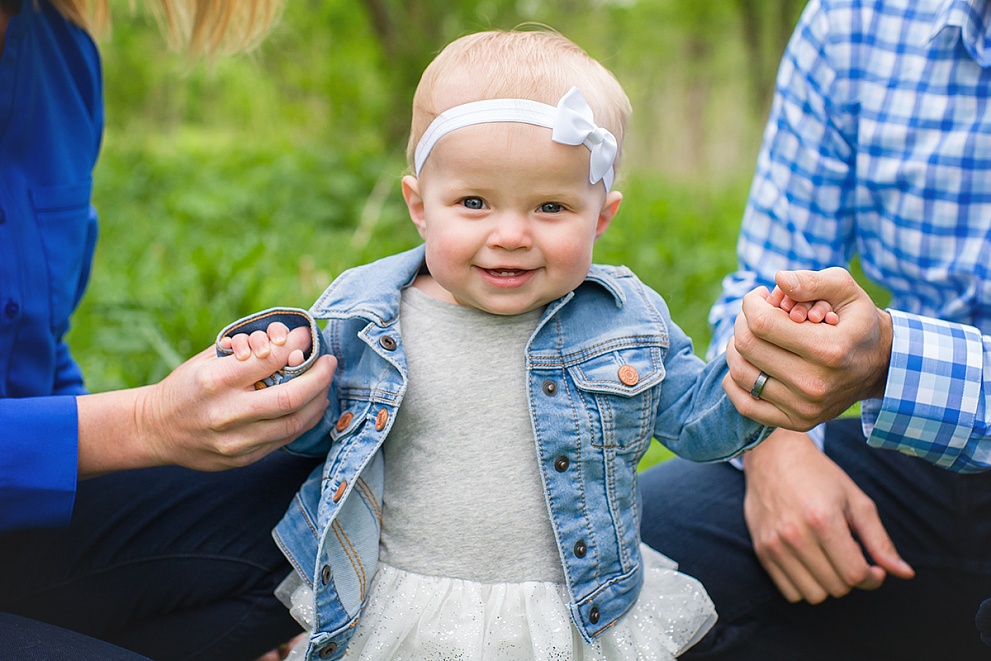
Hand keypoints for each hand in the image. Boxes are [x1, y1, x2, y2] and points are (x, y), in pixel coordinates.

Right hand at [77, 325, 335, 475]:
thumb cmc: (185, 387)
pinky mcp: (242, 459)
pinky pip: (283, 441)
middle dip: (319, 378)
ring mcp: (235, 442)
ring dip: (317, 402)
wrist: (155, 430)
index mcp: (214, 381)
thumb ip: (246, 351)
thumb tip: (290, 338)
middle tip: (330, 363)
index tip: (309, 337)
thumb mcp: (207, 359)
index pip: (269, 361)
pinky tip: (309, 407)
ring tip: (324, 386)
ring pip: (293, 424)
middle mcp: (226, 414)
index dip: (297, 346)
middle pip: (290, 398)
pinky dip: (303, 422)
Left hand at [724, 267, 891, 429]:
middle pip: (747, 346)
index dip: (751, 303)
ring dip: (736, 347)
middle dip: (743, 321)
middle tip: (755, 314)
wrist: (880, 367)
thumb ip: (812, 281)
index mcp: (829, 349)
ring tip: (751, 335)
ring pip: (740, 373)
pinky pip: (745, 404)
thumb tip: (778, 279)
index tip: (759, 295)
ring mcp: (804, 408)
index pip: (762, 323)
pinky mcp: (796, 422)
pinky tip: (747, 362)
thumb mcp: (846, 291)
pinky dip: (734, 380)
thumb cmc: (856, 322)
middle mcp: (815, 384)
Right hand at [742, 430, 914, 602]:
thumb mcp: (856, 501)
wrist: (772, 456)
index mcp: (823, 520)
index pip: (855, 574)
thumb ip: (880, 540)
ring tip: (829, 559)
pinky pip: (790, 592)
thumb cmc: (817, 475)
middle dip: (851, 578)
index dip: (873, 577)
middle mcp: (795, 535)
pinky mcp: (761, 550)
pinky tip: (810, 564)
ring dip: (829, 584)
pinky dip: (805, 585)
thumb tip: (904, 573)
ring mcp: (774, 545)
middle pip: (837, 587)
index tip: (874, 567)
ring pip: (814, 595)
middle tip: (849, 555)